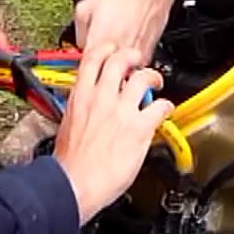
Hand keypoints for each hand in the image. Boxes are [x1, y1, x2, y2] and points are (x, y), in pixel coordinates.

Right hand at [53, 45, 174, 223]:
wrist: (74, 184)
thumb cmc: (70, 165)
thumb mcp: (67, 127)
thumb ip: (81, 111)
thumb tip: (89, 110)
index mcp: (80, 97)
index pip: (93, 59)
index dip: (106, 50)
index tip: (112, 50)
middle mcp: (101, 99)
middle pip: (120, 60)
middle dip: (132, 56)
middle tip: (138, 61)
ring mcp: (121, 111)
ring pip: (143, 78)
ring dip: (153, 78)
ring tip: (156, 83)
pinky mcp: (138, 127)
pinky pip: (160, 107)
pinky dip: (166, 106)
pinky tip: (166, 110)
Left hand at [74, 0, 173, 65]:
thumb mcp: (84, 7)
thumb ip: (78, 31)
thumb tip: (80, 44)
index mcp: (96, 45)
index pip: (83, 69)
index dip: (82, 67)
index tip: (83, 63)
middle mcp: (115, 54)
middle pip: (103, 75)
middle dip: (99, 69)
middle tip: (99, 58)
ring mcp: (133, 56)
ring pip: (121, 74)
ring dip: (116, 66)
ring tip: (116, 48)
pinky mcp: (148, 55)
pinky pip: (135, 66)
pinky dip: (131, 61)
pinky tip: (128, 44)